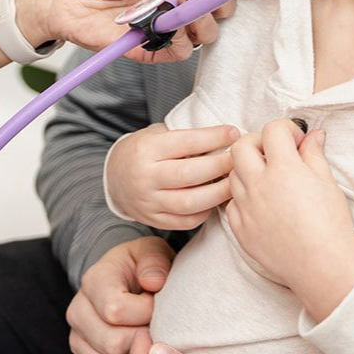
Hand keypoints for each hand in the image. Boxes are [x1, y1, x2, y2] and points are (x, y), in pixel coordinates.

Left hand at [18, 0, 226, 62]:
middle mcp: (172, 4)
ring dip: (198, 22)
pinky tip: (166, 29)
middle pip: (213, 11)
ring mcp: (161, 27)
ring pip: (201, 33)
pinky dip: (179, 43)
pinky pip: (177, 53)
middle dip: (215, 3)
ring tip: (178, 8)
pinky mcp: (148, 49)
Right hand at [66, 236, 174, 353]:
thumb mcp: (152, 252)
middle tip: (156, 326)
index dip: (145, 313)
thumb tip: (153, 282)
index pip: (114, 310)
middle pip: (112, 344)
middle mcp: (78, 311)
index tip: (158, 304)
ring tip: (148, 341)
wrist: (127, 281)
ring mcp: (78, 339)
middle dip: (143, 340)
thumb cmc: (142, 268)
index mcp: (93, 281)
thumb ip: (154, 261)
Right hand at [106, 123, 237, 228]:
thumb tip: (223, 136)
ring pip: (191, 202)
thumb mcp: (155, 136)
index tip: (233, 133)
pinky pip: (186, 221)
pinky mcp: (154, 220)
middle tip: (240, 160)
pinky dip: (205, 212)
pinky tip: (216, 201)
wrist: (114, 178)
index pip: (185, 142)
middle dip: (221, 166)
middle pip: (191, 174)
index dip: (213, 137)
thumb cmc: (143, 151)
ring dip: (219, 193)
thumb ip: (183, 138)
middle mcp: (146, 176)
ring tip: (235, 183)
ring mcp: (149, 201)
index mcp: (146, 149)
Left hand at [226, 120, 353, 320]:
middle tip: (274, 154)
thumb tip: (312, 135)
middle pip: (240, 147)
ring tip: (269, 181)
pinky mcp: (240, 228)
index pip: (272, 131)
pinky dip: (243, 199)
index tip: (295, 140)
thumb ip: (314, 154)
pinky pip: (232, 203)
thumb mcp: (328, 184)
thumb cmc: (333, 227)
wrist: (327, 270)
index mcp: (284, 169)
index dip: (286, 130)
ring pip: (233, 174)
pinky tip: (261, 205)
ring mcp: (246, 207)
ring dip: (247, 171)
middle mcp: (259, 184)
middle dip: (257, 143)